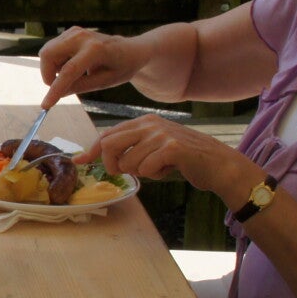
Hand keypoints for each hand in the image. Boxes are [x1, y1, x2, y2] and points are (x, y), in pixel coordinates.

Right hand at [38, 26, 143, 106]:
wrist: (131, 50)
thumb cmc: (122, 67)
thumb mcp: (105, 82)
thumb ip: (81, 87)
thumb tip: (58, 93)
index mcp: (96, 50)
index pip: (69, 71)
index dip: (55, 89)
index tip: (46, 105)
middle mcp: (82, 37)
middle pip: (48, 54)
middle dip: (47, 74)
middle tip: (58, 86)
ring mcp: (74, 32)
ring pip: (46, 52)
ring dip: (52, 68)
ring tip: (73, 74)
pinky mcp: (70, 32)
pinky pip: (52, 49)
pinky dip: (56, 61)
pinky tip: (72, 65)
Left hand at [81, 113, 255, 201]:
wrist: (218, 163)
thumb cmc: (183, 159)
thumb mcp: (153, 149)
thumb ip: (129, 149)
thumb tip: (96, 157)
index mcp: (144, 122)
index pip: (107, 135)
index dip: (91, 150)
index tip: (78, 161)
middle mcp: (150, 124)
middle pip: (109, 145)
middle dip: (112, 164)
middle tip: (127, 171)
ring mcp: (161, 134)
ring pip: (128, 162)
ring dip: (140, 172)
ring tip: (159, 167)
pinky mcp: (172, 148)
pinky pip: (146, 168)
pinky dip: (155, 175)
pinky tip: (170, 169)